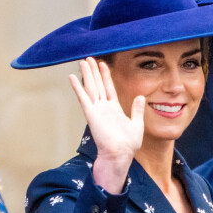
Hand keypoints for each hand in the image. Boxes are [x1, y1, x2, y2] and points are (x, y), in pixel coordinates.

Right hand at [70, 57, 145, 192]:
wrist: (120, 154)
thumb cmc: (128, 144)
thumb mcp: (137, 124)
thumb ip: (137, 110)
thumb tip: (140, 97)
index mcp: (114, 109)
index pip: (109, 88)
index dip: (106, 76)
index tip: (102, 64)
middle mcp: (104, 108)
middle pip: (98, 85)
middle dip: (93, 72)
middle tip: (88, 58)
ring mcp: (96, 110)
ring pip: (90, 88)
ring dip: (86, 75)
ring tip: (82, 62)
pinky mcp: (91, 114)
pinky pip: (83, 98)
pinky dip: (77, 87)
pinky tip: (72, 77)